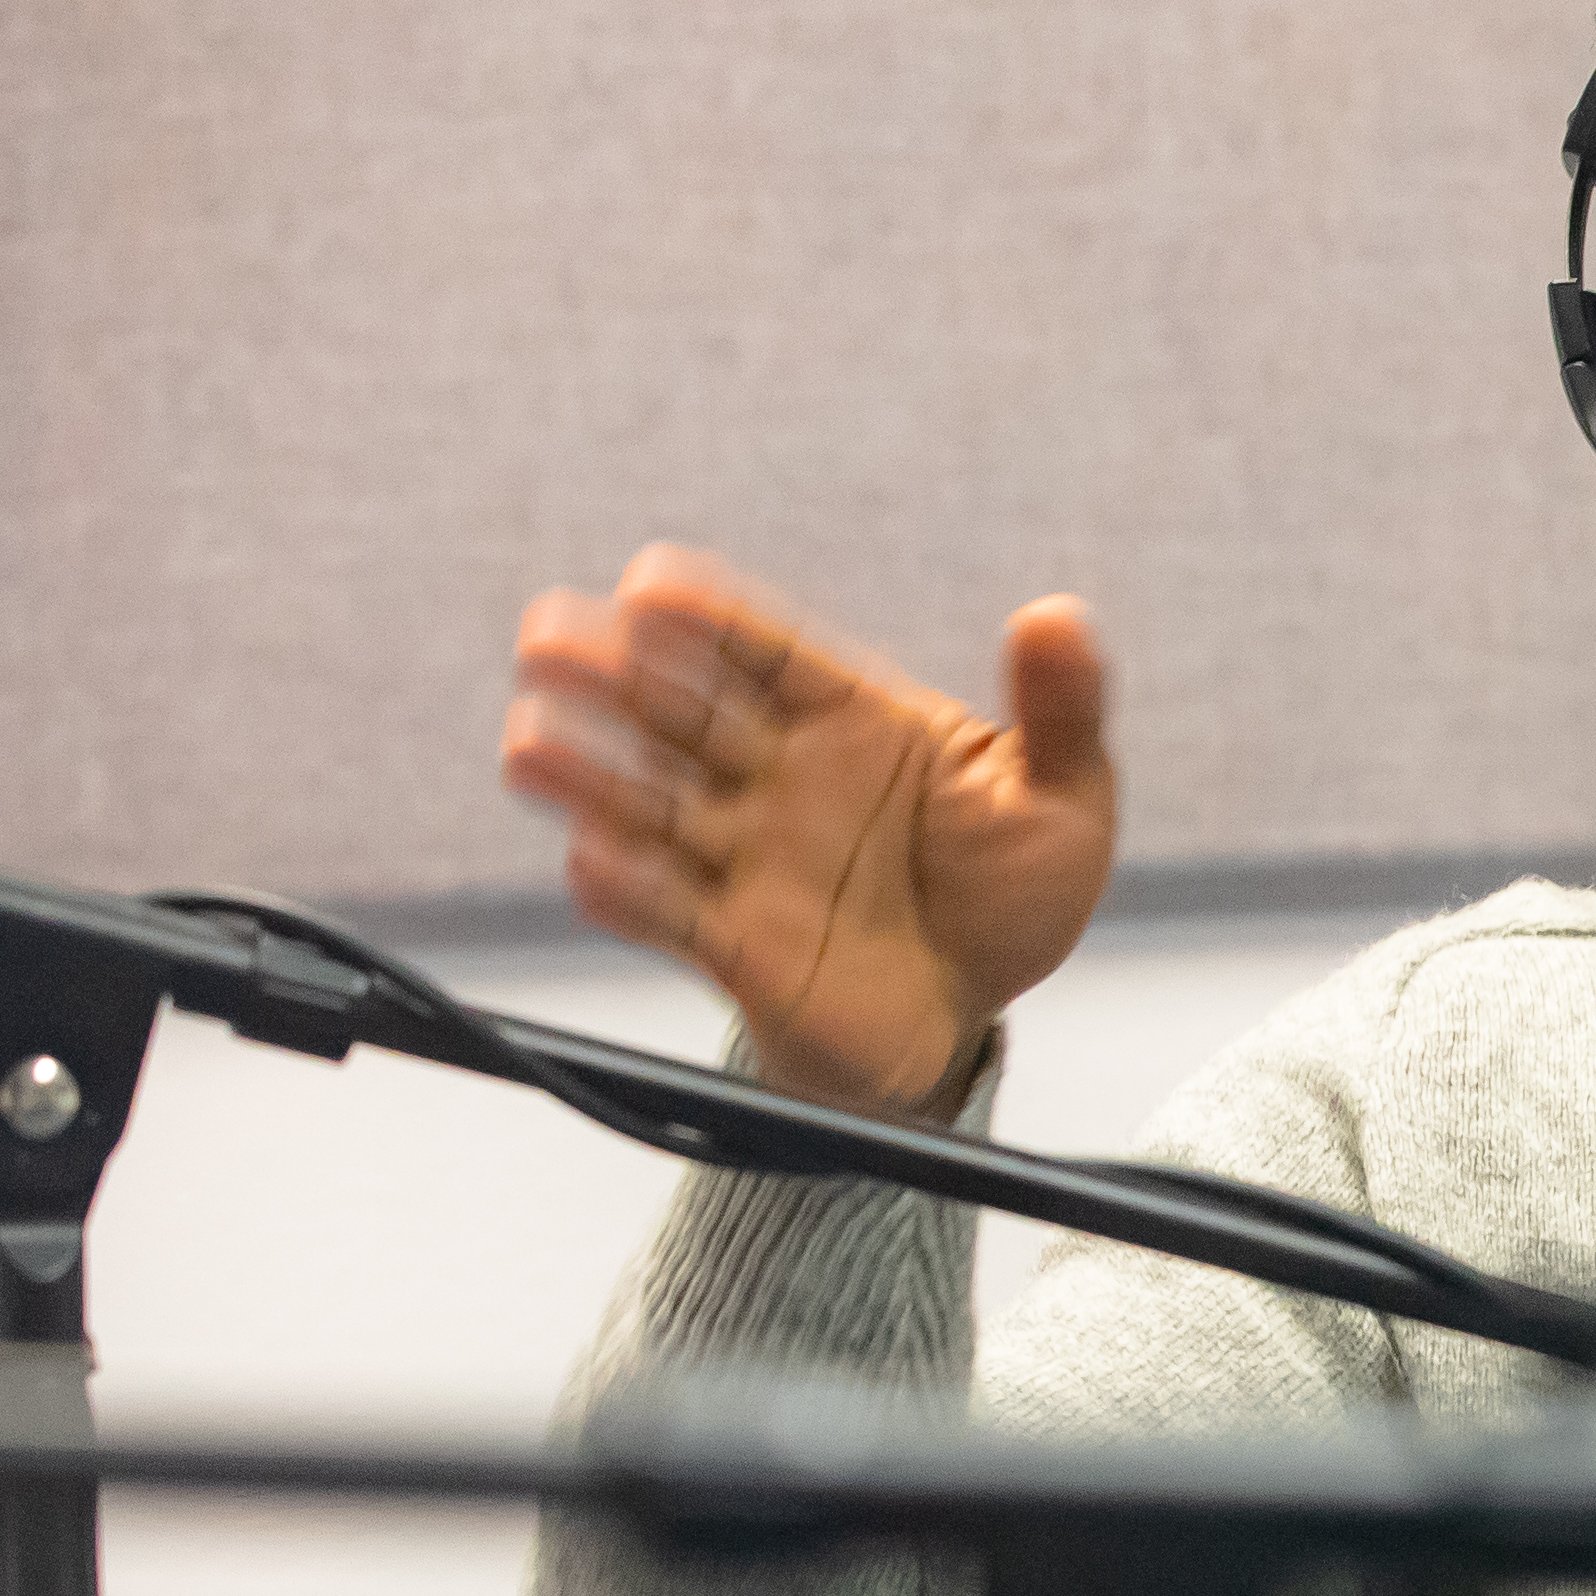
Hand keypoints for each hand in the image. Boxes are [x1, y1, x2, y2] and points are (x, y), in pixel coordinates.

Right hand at [496, 544, 1118, 1108]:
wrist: (973, 1012)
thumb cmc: (1012, 890)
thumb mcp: (1064, 798)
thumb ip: (1060, 713)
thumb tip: (1059, 617)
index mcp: (851, 719)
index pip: (768, 651)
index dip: (711, 617)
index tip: (651, 583)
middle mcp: (777, 776)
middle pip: (681, 711)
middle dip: (610, 672)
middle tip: (547, 637)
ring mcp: (745, 857)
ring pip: (650, 803)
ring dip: (588, 773)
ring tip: (530, 742)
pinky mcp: (731, 944)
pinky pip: (668, 911)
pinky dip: (627, 888)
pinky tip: (594, 860)